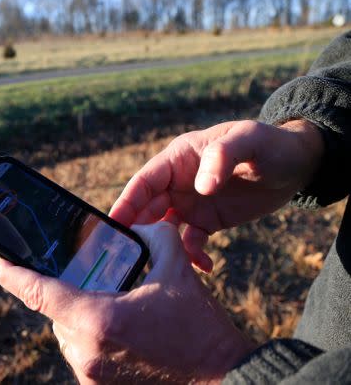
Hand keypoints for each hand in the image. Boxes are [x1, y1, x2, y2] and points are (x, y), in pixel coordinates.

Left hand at [0, 222, 254, 383]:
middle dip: (66, 290)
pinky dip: (91, 334)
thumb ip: (151, 237)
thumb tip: (135, 228)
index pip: (38, 292)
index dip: (12, 273)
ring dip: (80, 313)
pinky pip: (81, 351)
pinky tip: (118, 326)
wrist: (220, 376)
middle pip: (56, 310)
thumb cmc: (197, 326)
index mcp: (97, 320)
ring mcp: (90, 374)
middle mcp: (86, 351)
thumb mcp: (175, 268)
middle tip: (86, 277)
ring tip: (111, 301)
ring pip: (68, 332)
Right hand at [109, 119, 323, 270]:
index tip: (112, 225)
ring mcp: (191, 203)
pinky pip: (190, 242)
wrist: (295, 164)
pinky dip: (192, 256)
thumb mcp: (248, 140)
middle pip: (147, 208)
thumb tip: (200, 188)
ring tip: (164, 268)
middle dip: (137, 230)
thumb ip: (222, 157)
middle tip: (127, 256)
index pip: (144, 182)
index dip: (126, 202)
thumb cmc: (269, 143)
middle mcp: (178, 182)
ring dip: (161, 247)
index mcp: (178, 159)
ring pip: (164, 228)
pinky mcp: (207, 221)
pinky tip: (205, 267)